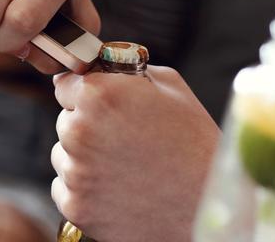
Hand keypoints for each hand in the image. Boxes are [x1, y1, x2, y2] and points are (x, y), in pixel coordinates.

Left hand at [50, 67, 219, 241]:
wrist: (210, 206)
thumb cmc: (196, 144)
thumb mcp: (170, 88)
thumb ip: (125, 72)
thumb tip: (99, 68)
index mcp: (99, 94)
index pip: (64, 84)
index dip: (84, 93)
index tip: (101, 104)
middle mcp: (79, 130)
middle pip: (64, 120)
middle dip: (86, 126)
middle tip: (124, 139)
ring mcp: (75, 172)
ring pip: (63, 155)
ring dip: (84, 158)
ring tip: (126, 166)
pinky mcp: (76, 206)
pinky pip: (65, 188)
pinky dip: (84, 189)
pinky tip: (118, 188)